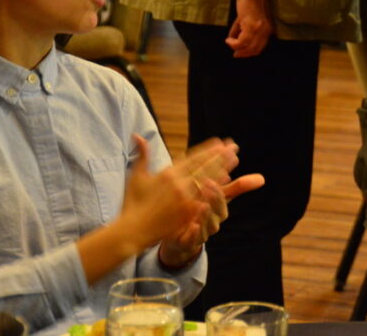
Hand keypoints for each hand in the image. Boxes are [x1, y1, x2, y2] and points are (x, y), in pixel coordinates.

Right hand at [119, 135, 237, 253]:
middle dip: (220, 156)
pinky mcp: (187, 212)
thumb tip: (138, 135)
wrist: (132, 230)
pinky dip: (217, 187)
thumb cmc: (133, 203)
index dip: (208, 150)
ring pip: (208, 180)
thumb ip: (142, 155)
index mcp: (167, 173)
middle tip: (234, 147)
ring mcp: (184, 198)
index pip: (193, 158)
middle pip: (204, 166)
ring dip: (223, 168)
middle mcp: (178, 183)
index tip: (219, 143)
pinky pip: (206, 196)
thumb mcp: (137, 176)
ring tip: (235, 159)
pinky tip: (227, 180)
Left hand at [158, 173, 265, 267]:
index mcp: (219, 211)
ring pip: (206, 226)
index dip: (222, 190)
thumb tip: (262, 178)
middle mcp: (212, 222)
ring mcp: (201, 233)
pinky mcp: (188, 243)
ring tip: (202, 205)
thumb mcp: (218, 199)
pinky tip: (194, 225)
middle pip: (217, 212)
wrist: (183, 240)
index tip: (220, 176)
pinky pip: (192, 240)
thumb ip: (237, 187)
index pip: (223, 199)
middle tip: (209, 184)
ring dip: (205, 216)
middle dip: (215, 199)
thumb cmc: (204, 215)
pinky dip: (194, 233)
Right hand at [226, 0, 273, 57]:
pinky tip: (228, 39)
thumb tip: (233, 38)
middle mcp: (266, 31)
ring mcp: (259, 29)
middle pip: (255, 50)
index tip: (239, 53)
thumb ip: (242, 28)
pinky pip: (242, 42)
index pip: (260, 47)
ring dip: (237, 48)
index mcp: (268, 28)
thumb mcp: (247, 17)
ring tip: (230, 43)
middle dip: (243, 54)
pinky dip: (234, 43)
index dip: (249, 53)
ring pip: (248, 47)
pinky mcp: (251, 26)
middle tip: (235, 54)